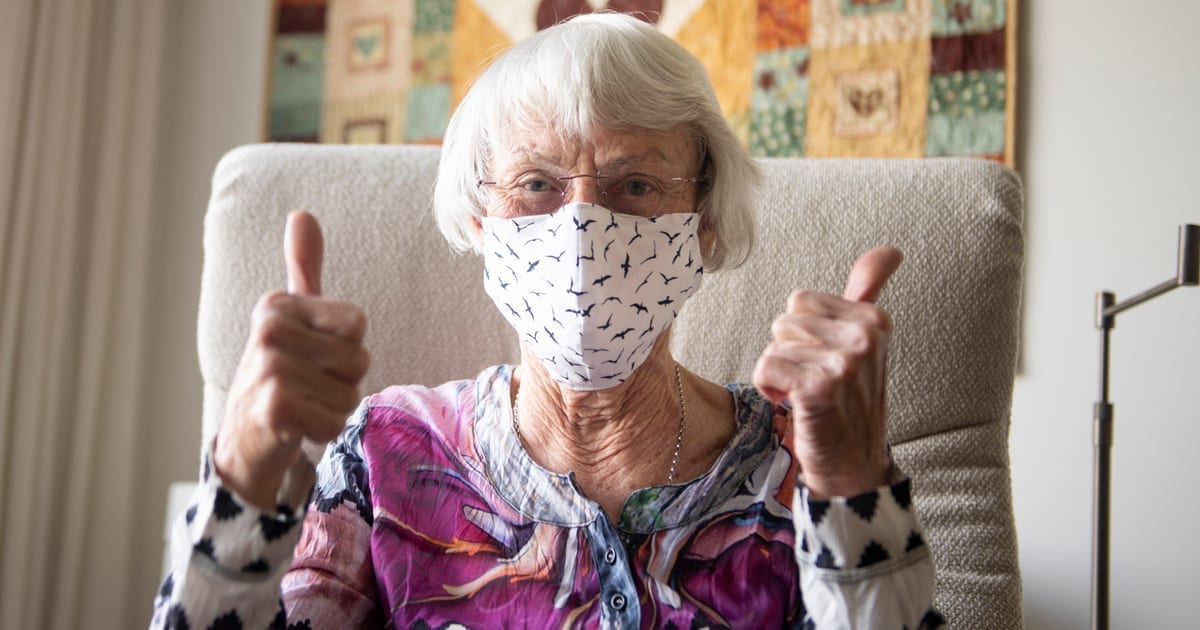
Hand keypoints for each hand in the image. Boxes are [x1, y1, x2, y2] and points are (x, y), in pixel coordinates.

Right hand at [214, 211, 369, 509]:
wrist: (244, 440)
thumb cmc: (279, 376)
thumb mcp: (290, 319)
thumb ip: (302, 268)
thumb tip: (302, 213)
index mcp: (278, 305)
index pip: (357, 324)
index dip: (346, 349)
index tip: (312, 357)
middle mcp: (270, 330)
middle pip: (359, 361)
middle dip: (342, 384)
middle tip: (306, 388)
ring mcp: (270, 368)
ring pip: (350, 396)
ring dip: (332, 410)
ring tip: (301, 407)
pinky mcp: (276, 407)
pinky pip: (335, 422)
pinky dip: (322, 433)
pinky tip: (295, 428)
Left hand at [752, 246, 902, 498]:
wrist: (851, 466)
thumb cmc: (848, 401)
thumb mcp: (863, 342)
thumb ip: (868, 291)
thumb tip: (890, 249)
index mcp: (875, 319)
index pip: (802, 301)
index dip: (803, 335)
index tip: (827, 363)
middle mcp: (865, 336)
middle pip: (785, 319)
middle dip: (789, 350)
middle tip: (815, 381)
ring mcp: (845, 361)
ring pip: (774, 344)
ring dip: (780, 372)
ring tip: (807, 395)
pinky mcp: (820, 387)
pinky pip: (766, 367)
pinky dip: (769, 389)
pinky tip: (794, 405)